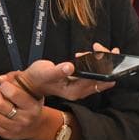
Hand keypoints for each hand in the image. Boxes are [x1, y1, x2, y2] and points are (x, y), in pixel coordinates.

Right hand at [0, 44, 116, 101]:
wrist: (32, 82)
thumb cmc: (38, 78)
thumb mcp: (47, 72)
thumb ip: (59, 71)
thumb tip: (70, 67)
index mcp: (75, 91)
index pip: (96, 81)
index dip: (104, 69)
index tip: (106, 56)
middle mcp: (81, 91)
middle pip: (102, 79)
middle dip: (105, 63)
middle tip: (101, 48)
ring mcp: (81, 87)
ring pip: (99, 75)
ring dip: (100, 61)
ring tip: (94, 49)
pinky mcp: (80, 82)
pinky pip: (94, 73)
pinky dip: (95, 63)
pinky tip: (90, 54)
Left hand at [0, 75, 46, 139]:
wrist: (37, 126)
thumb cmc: (32, 104)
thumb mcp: (31, 92)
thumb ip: (17, 82)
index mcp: (33, 106)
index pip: (13, 93)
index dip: (4, 86)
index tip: (4, 85)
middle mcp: (25, 118)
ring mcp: (16, 128)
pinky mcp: (7, 135)